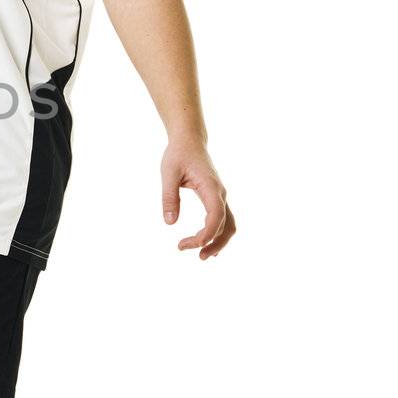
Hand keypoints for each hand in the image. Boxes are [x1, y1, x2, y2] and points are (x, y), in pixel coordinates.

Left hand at [160, 140, 235, 258]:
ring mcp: (220, 197)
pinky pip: (224, 219)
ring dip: (219, 242)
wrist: (189, 141)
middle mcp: (220, 194)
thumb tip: (170, 223)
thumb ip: (170, 197)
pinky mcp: (216, 198)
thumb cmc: (178, 154)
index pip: (215, 217)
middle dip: (214, 243)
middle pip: (227, 226)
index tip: (185, 245)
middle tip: (196, 256)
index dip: (205, 234)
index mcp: (210, 187)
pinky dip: (218, 234)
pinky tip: (206, 243)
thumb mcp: (168, 173)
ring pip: (229, 225)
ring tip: (202, 255)